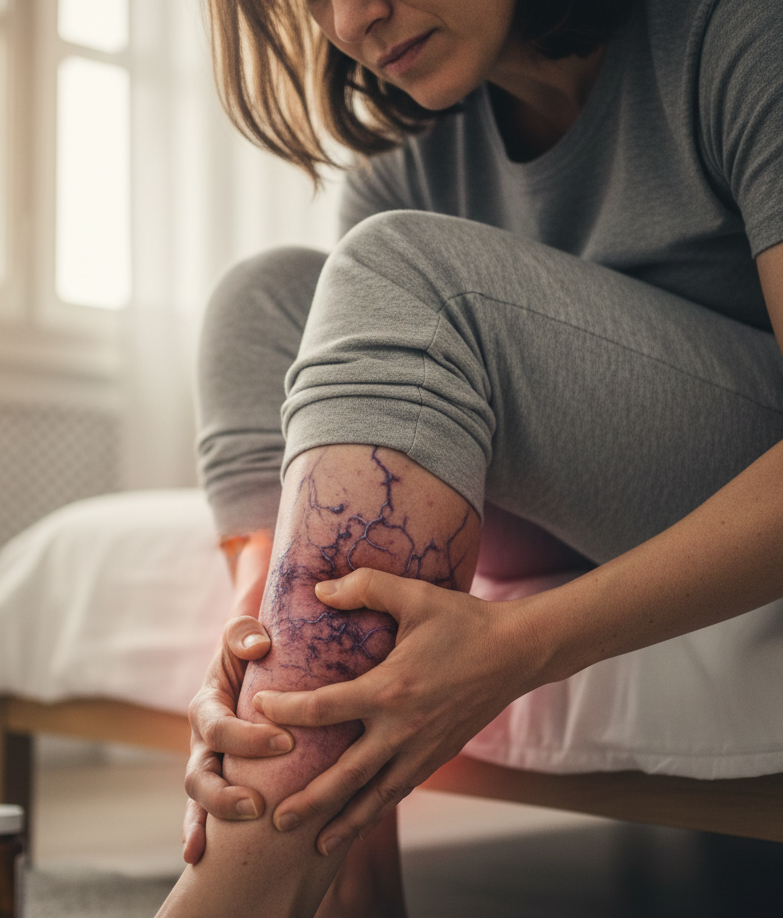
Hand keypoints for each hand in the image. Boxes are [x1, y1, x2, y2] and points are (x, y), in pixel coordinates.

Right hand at [182, 532, 294, 864]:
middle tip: (257, 804)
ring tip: (245, 831)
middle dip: (225, 794)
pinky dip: (202, 832)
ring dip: (218, 818)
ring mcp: (211, 760)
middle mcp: (203, 738)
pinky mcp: (226, 775)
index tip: (286, 742)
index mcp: (208, 703)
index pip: (219, 727)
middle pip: (200, 774)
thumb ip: (244, 633)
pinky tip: (200, 858)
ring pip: (200, 798)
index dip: (247, 739)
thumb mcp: (245, 631)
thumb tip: (259, 646)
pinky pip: (209, 810)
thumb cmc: (254, 641)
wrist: (255, 652)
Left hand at [254, 568, 542, 856]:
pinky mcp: (439, 755)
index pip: (325, 707)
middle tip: (275, 819)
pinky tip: (362, 820)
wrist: (517, 651)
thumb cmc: (463, 621)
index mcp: (391, 689)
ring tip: (315, 846)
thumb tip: (320, 589)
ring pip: (377, 795)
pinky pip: (402, 789)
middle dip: (310, 799)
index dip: (287, 710)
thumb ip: (366, 586)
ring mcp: (424, 748)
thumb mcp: (415, 594)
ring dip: (345, 822)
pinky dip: (378, 810)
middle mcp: (404, 728)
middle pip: (347, 774)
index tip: (260, 709)